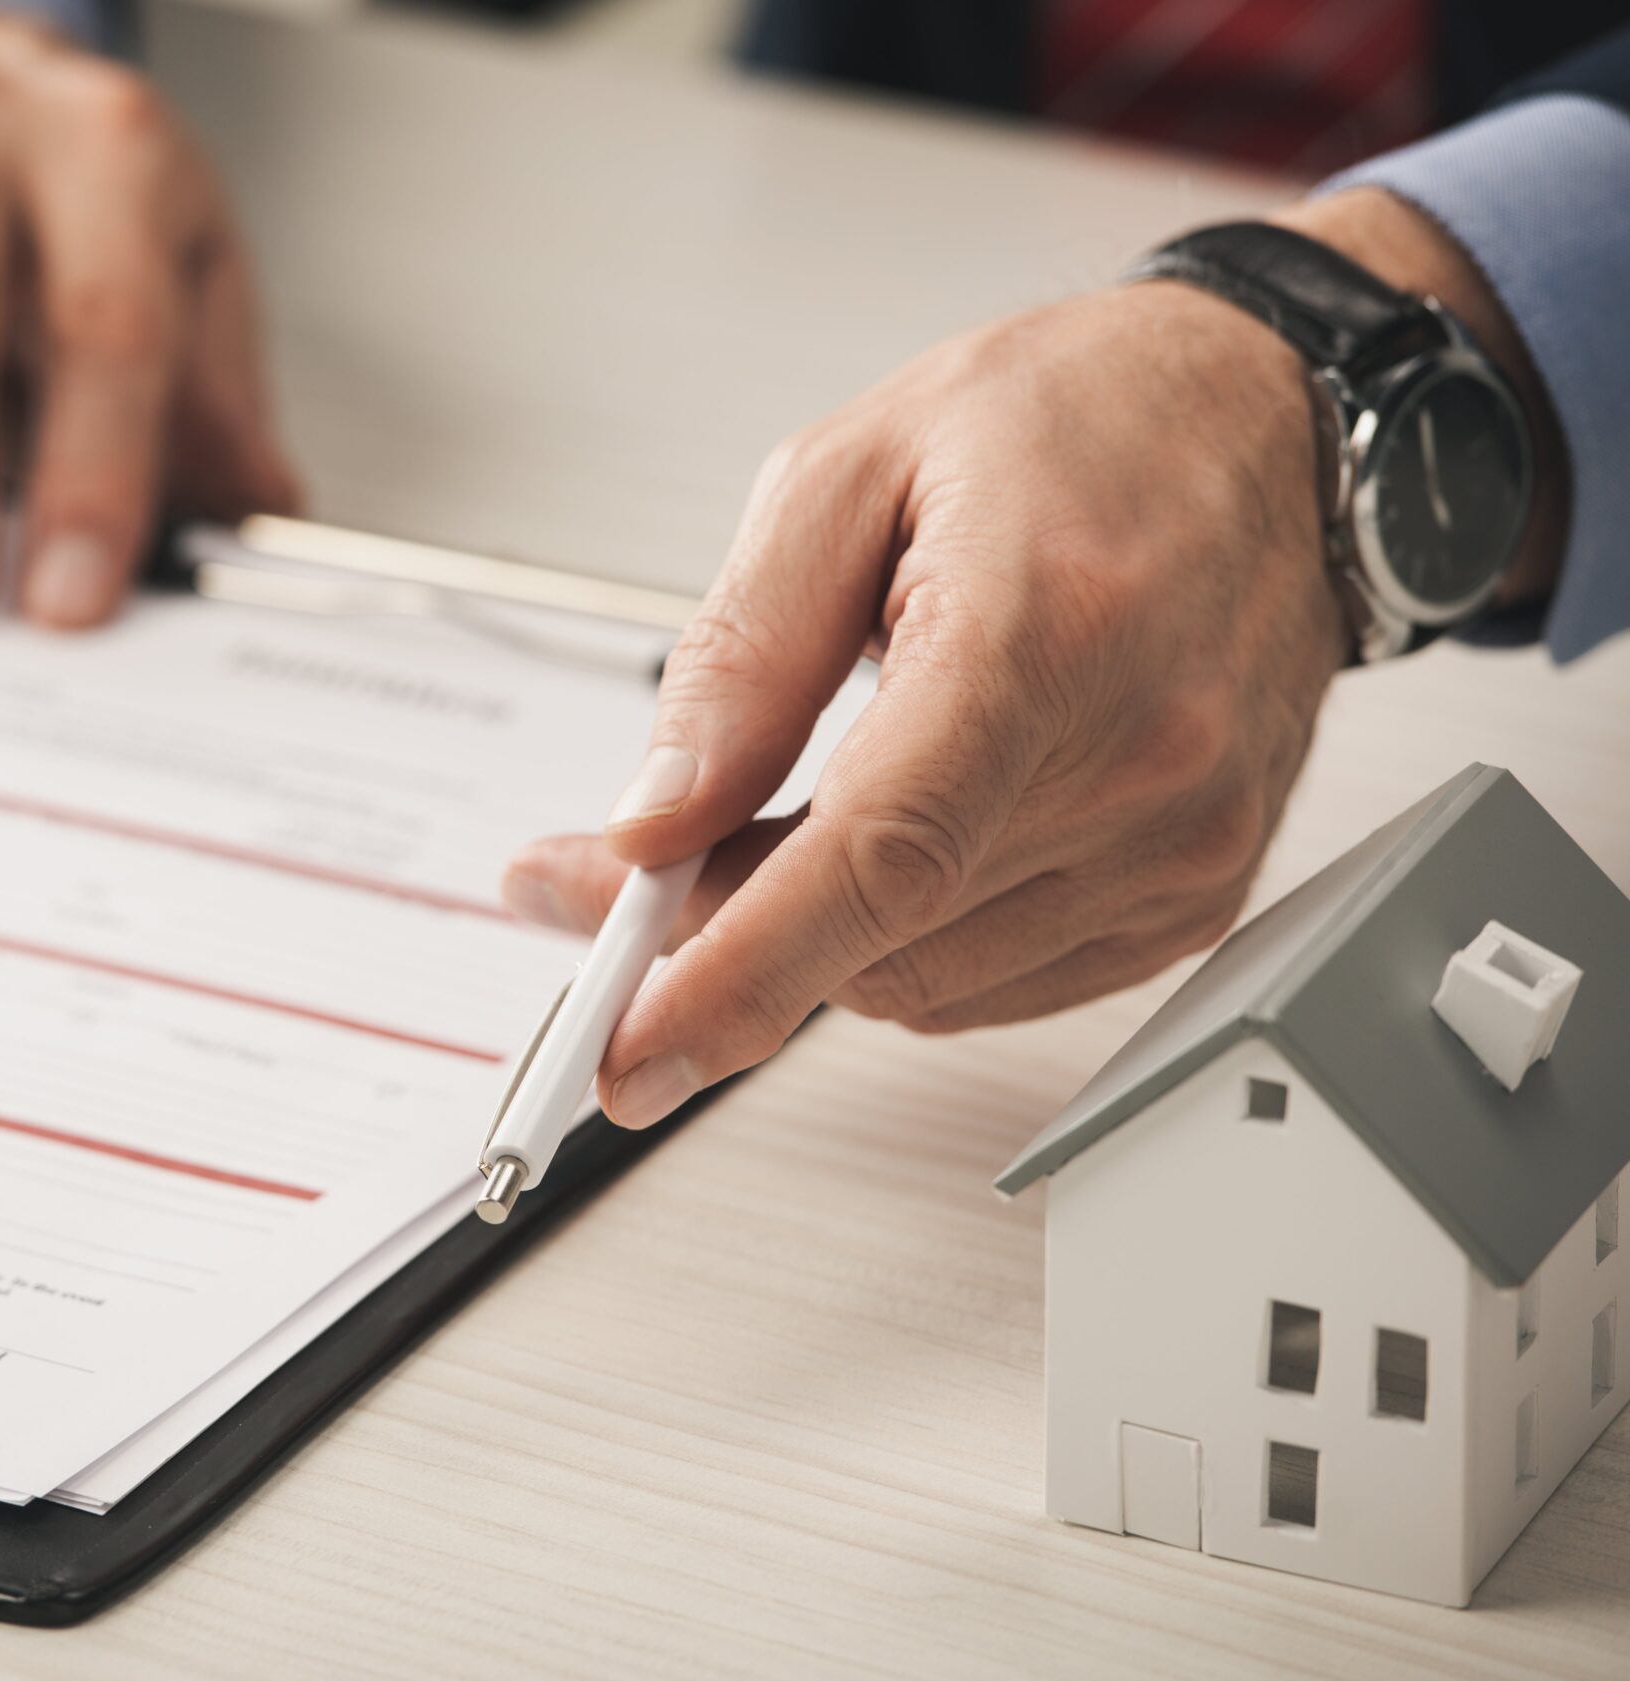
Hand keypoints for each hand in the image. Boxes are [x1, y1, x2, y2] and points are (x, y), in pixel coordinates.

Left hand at [504, 190, 1563, 1132]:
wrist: (1262, 421)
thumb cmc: (1072, 420)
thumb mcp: (845, 475)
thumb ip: (738, 663)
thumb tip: (654, 821)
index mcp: (1045, 636)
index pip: (879, 858)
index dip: (737, 975)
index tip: (628, 1050)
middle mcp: (1143, 761)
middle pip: (873, 934)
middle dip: (717, 923)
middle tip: (632, 858)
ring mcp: (1182, 846)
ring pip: (918, 980)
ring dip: (809, 933)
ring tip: (781, 809)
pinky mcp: (1193, 898)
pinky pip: (991, 985)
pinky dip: (900, 940)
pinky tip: (888, 837)